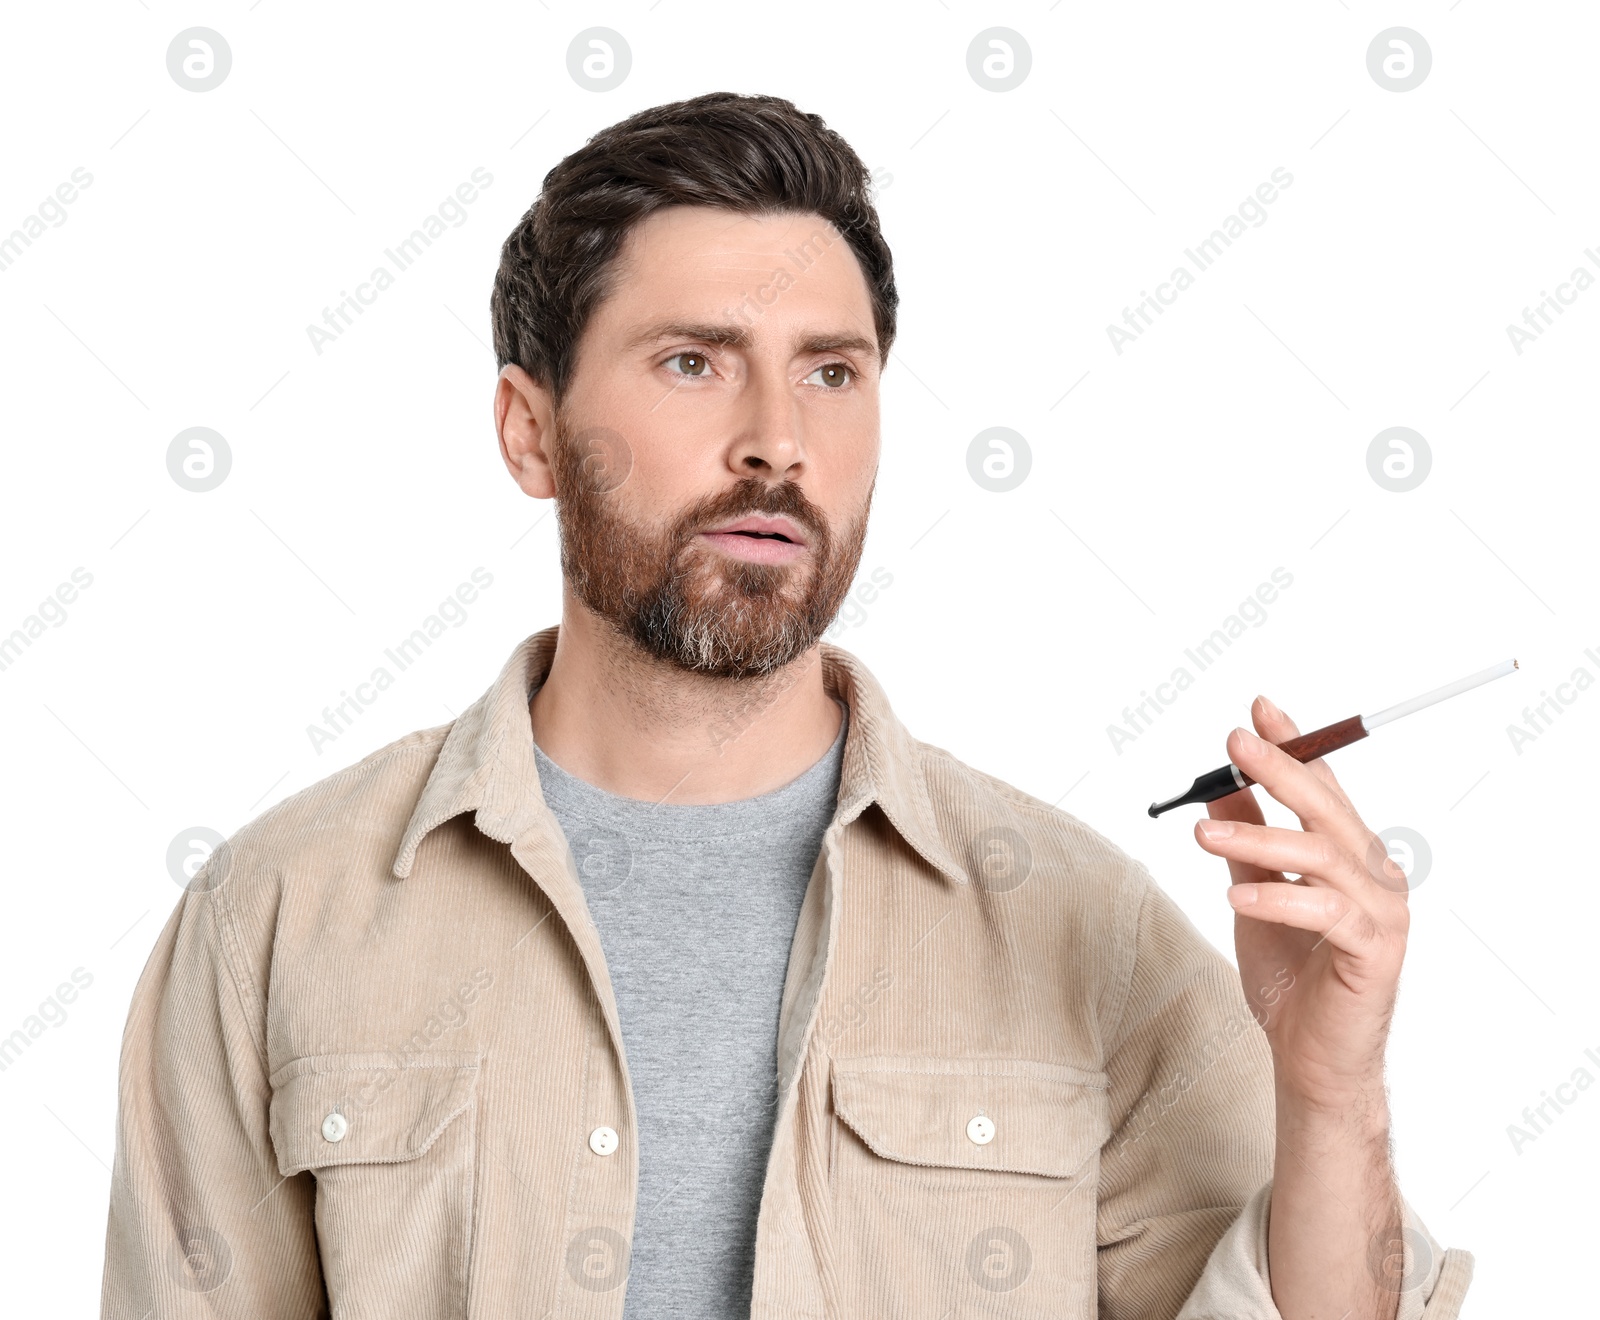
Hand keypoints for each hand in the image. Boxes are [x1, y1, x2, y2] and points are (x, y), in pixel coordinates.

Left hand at [1192, 694, 1410, 1110]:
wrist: (1309, 1056)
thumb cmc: (1289, 976)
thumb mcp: (1253, 892)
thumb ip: (1244, 841)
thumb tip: (1220, 783)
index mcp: (1350, 856)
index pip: (1322, 788)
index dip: (1294, 746)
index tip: (1259, 710)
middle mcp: (1375, 875)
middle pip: (1327, 809)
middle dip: (1280, 769)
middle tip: (1234, 742)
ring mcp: (1381, 912)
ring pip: (1321, 857)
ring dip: (1259, 837)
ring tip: (1201, 833)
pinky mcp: (1374, 952)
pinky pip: (1325, 912)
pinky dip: (1278, 899)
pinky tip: (1235, 894)